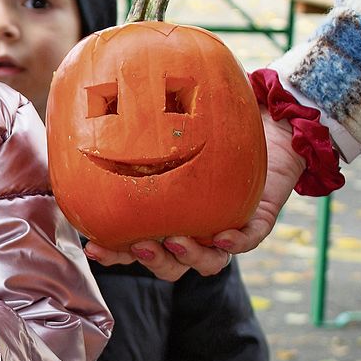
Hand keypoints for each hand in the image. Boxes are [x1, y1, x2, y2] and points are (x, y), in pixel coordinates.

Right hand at [85, 112, 305, 279]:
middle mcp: (195, 228)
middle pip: (170, 264)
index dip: (115, 254)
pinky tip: (223, 236)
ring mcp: (225, 227)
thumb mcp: (174, 117)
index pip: (136, 246)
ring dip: (188, 258)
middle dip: (152, 260)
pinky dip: (235, 244)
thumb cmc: (215, 118)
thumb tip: (96, 96)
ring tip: (176, 241)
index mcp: (168, 216)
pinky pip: (247, 241)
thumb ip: (143, 117)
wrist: (268, 118)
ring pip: (207, 263)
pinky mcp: (257, 220)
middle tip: (140, 244)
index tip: (92, 247)